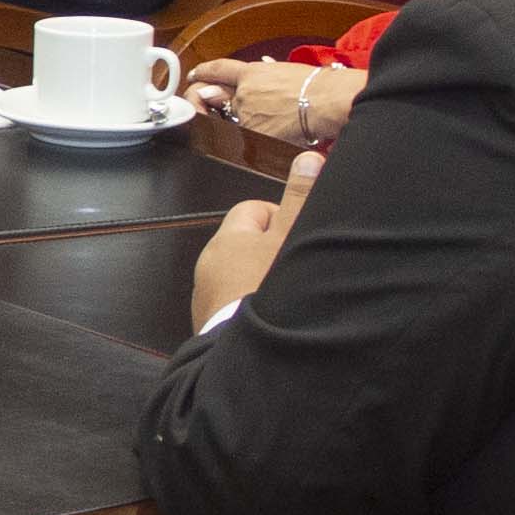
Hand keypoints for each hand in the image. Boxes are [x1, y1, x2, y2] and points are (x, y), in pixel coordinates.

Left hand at [189, 147, 323, 325]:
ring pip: (240, 278)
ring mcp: (207, 299)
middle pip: (246, 246)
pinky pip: (234, 308)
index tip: (300, 235)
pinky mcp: (209, 328)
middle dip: (272, 252)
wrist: (254, 355)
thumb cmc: (271, 291)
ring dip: (261, 282)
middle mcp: (209, 266)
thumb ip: (301, 199)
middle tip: (298, 267)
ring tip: (288, 296)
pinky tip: (273, 320)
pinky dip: (251, 309)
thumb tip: (308, 159)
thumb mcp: (292, 239)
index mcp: (227, 239)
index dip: (281, 218)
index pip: (254, 210)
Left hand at [192, 56, 347, 143]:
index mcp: (252, 74)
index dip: (204, 71)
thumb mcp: (286, 71)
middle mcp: (243, 94)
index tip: (197, 75)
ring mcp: (247, 116)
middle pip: (223, 102)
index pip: (219, 70)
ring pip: (240, 124)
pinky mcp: (254, 136)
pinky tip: (283, 133)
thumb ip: (266, 76)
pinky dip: (264, 140)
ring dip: (255, 124)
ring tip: (281, 120)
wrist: (326, 100)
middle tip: (248, 109)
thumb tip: (259, 73)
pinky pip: (252, 141)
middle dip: (230, 106)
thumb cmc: (316, 85)